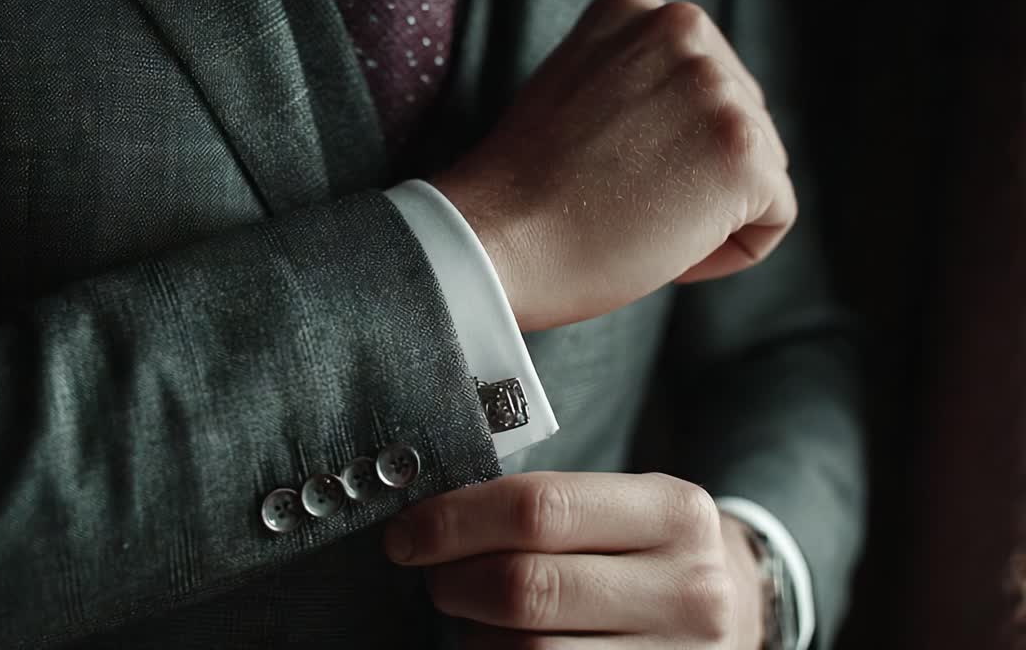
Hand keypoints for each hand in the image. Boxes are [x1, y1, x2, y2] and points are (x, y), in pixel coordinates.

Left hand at [383, 472, 764, 648]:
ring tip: (472, 618)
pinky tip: (496, 646)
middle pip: (526, 589)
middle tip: (432, 578)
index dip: (454, 522)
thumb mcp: (624, 506)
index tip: (407, 534)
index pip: (538, 509)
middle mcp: (686, 589)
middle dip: (453, 582)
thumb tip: (429, 522)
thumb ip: (543, 506)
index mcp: (672, 513)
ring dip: (474, 636)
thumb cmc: (649, 549)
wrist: (735, 610)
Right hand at [431, 0, 793, 331]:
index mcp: (636, 8)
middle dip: (695, 175)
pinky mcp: (743, 152)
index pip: (702, 82)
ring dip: (709, 213)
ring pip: (760, 169)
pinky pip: (773, 218)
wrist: (496, 239)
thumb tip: (691, 121)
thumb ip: (637, 81)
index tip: (610, 169)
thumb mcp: (577, 90)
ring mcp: (717, 88)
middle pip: (740, 119)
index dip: (665, 144)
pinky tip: (664, 249)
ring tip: (635, 220)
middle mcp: (683, 30)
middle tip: (621, 202)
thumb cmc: (523, 190)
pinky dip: (729, 252)